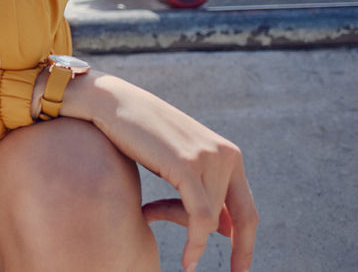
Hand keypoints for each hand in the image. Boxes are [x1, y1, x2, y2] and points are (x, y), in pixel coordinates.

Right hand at [71, 72, 256, 271]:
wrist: (110, 103)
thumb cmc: (137, 134)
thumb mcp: (176, 163)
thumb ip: (201, 189)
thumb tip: (225, 230)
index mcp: (228, 154)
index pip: (247, 208)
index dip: (246, 242)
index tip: (240, 266)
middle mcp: (226, 155)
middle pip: (239, 218)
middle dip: (241, 251)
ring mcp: (208, 158)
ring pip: (212, 219)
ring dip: (186, 232)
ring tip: (151, 214)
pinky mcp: (187, 165)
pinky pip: (201, 217)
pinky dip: (196, 243)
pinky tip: (187, 262)